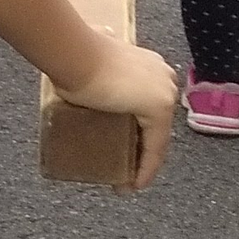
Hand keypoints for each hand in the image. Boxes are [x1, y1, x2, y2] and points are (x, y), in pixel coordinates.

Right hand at [58, 37, 180, 189]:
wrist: (73, 54)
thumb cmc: (73, 57)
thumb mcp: (89, 66)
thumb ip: (95, 72)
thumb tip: (77, 66)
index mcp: (150, 65)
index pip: (148, 108)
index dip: (138, 132)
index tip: (125, 150)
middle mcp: (164, 77)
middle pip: (155, 125)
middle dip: (140, 150)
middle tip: (124, 170)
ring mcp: (165, 92)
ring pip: (156, 137)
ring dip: (141, 162)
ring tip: (126, 181)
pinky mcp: (160, 108)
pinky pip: (155, 147)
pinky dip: (145, 168)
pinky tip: (133, 183)